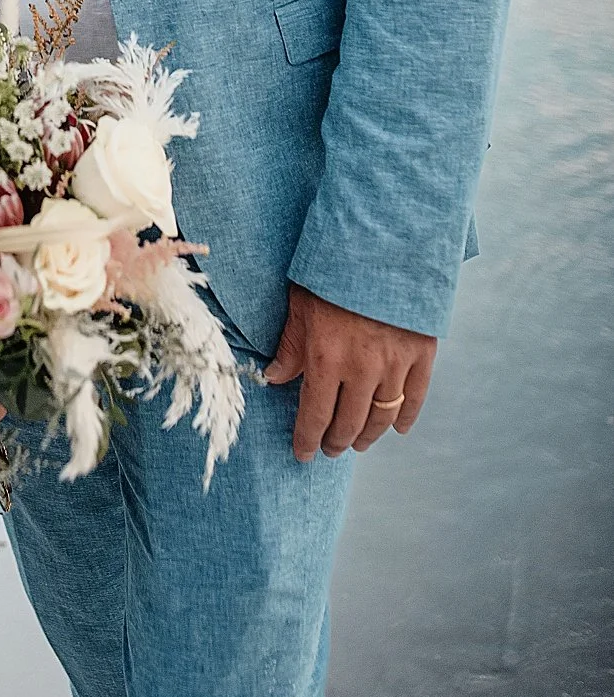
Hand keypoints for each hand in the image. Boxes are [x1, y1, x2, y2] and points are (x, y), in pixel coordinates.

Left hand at [264, 283, 435, 461]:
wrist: (384, 243)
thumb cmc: (334, 269)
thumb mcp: (301, 302)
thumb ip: (291, 344)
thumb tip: (275, 377)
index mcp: (325, 356)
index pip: (315, 415)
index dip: (308, 439)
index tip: (303, 453)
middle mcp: (361, 368)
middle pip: (349, 423)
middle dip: (336, 441)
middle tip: (330, 449)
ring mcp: (395, 363)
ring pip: (381, 416)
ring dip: (368, 435)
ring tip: (358, 443)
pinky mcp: (422, 353)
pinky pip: (415, 397)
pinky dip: (405, 417)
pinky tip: (396, 428)